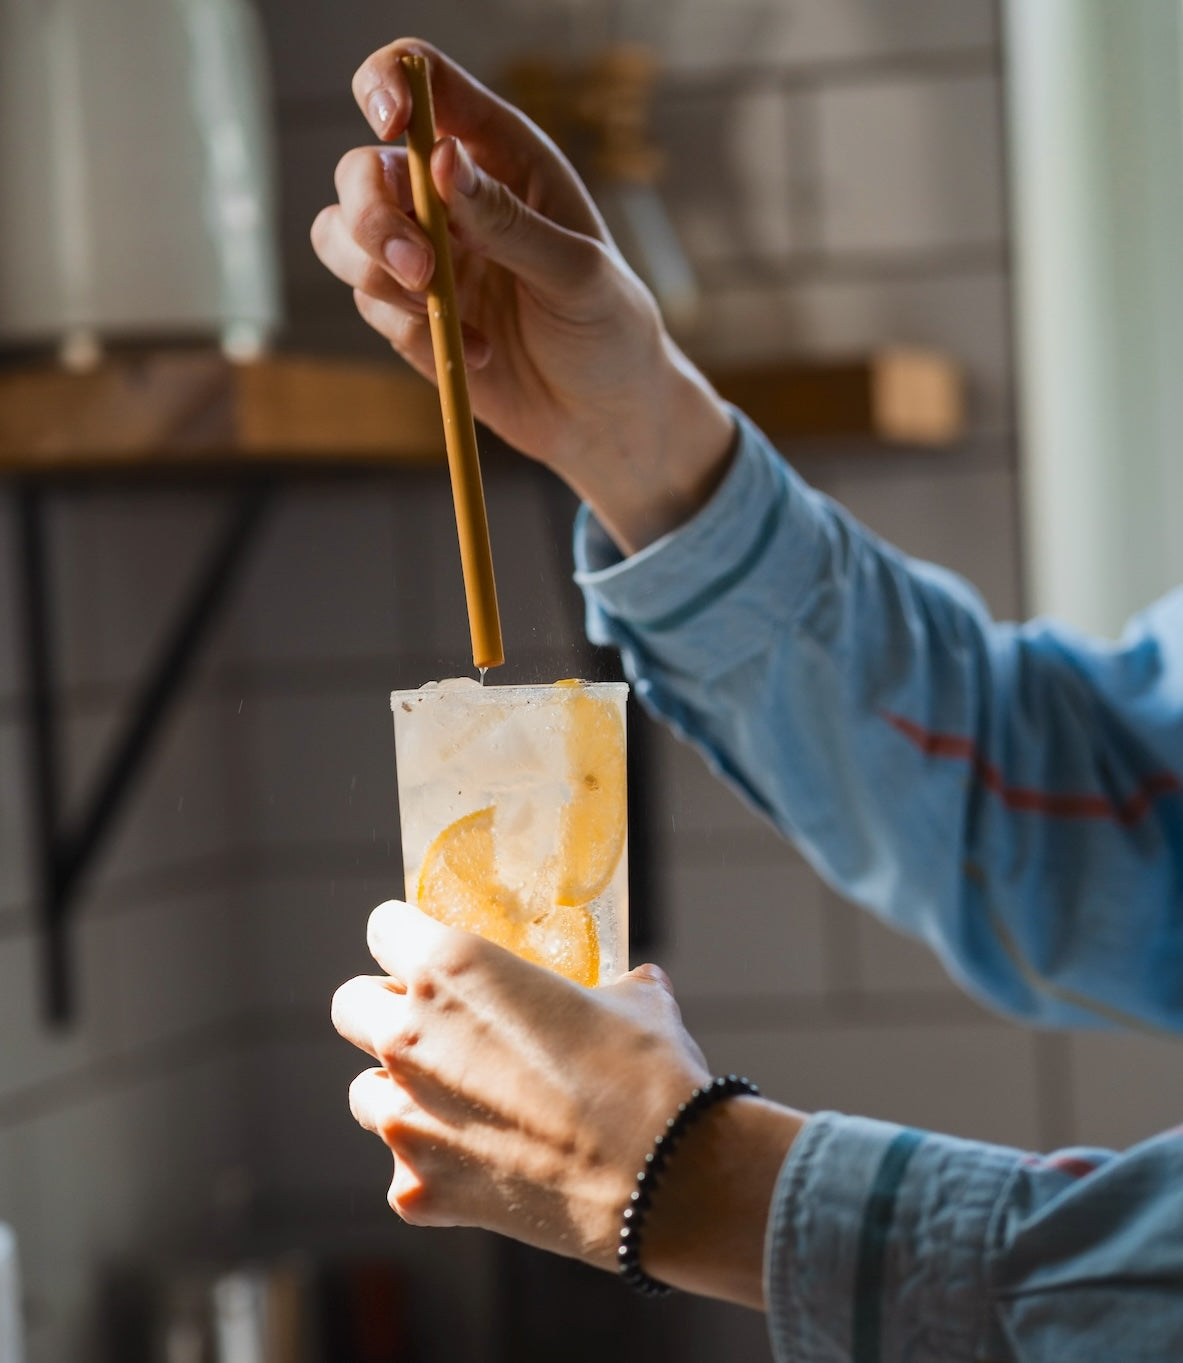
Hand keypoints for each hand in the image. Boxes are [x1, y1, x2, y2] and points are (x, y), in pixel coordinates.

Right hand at [310, 39, 735, 553]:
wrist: (604, 418)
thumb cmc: (610, 329)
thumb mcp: (577, 272)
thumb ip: (508, 221)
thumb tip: (441, 162)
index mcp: (501, 155)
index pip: (425, 84)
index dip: (390, 85)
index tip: (392, 127)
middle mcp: (450, 198)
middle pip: (362, 169)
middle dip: (373, 215)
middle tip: (421, 269)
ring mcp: (425, 257)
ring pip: (342, 236)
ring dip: (378, 274)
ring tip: (445, 316)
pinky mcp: (410, 316)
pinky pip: (371, 306)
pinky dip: (412, 332)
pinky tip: (476, 354)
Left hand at [331, 901, 805, 1306]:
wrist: (666, 1179)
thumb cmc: (647, 1073)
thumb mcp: (630, 999)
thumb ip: (604, 985)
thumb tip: (628, 986)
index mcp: (451, 968)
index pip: (384, 927)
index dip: (409, 937)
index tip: (430, 954)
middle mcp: (409, 1036)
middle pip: (350, 1005)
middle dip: (385, 1011)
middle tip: (437, 1027)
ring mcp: (405, 1118)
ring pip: (365, 1092)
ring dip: (401, 1090)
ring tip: (460, 1102)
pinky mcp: (418, 1189)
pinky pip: (403, 1169)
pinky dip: (434, 1168)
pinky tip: (486, 1166)